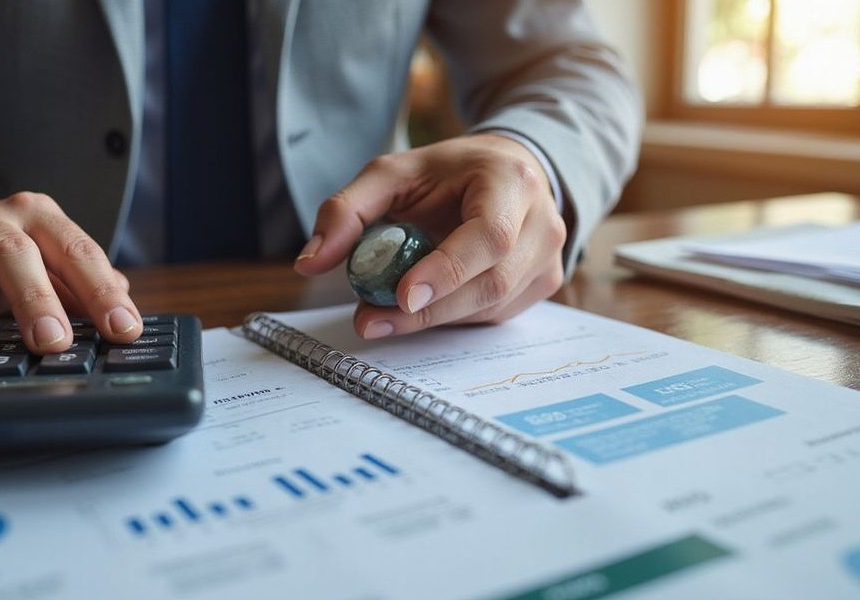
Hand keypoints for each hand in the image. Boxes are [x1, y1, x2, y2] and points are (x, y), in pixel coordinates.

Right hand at [0, 192, 142, 365]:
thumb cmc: (13, 260)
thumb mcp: (55, 263)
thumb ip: (88, 286)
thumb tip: (126, 313)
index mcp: (33, 218)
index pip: (73, 249)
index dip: (100, 291)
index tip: (122, 329)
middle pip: (7, 250)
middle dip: (32, 296)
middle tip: (53, 340)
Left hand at [294, 134, 566, 337]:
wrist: (507, 170)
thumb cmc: (449, 173)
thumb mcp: (392, 174)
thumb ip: (347, 212)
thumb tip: (310, 263)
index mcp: (511, 181)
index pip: (489, 236)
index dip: (447, 271)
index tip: (402, 295)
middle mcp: (543, 222)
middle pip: (490, 282)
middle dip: (428, 310)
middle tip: (371, 319)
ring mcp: (549, 258)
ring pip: (491, 307)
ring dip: (434, 319)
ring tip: (382, 314)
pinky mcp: (544, 284)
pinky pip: (494, 315)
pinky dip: (452, 317)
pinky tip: (423, 305)